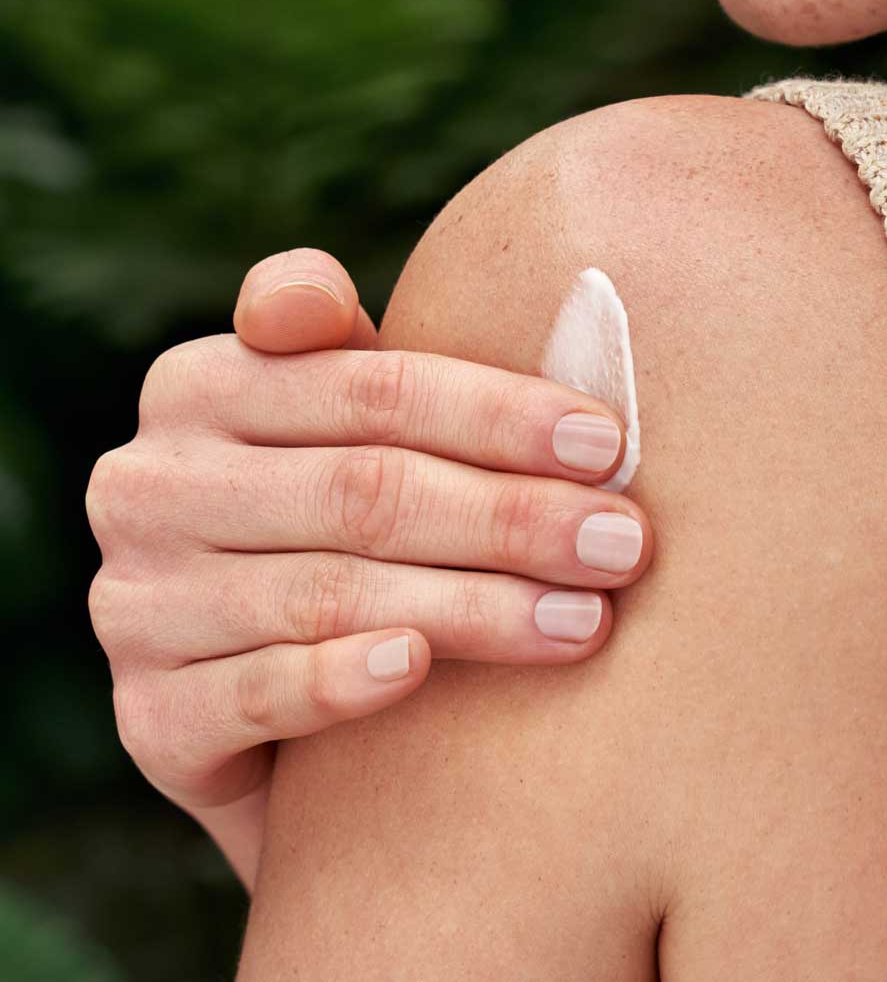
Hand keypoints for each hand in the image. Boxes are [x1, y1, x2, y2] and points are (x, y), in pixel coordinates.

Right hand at [85, 248, 649, 887]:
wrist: (276, 701)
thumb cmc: (351, 518)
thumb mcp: (358, 424)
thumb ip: (378, 356)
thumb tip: (401, 291)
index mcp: (200, 382)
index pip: (370, 386)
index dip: (496, 411)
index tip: (606, 442)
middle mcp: (149, 484)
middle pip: (363, 488)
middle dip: (512, 516)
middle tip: (624, 542)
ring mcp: (137, 604)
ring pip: (328, 590)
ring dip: (473, 605)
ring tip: (585, 619)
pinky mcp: (149, 718)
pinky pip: (252, 693)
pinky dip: (340, 679)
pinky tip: (420, 669)